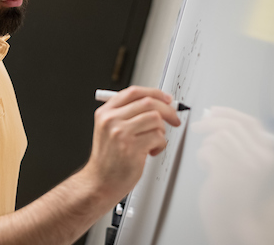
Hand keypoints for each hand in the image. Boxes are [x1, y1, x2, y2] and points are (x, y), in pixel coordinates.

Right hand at [83, 86, 180, 201]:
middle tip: (174, 118)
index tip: (166, 98)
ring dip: (161, 131)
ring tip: (154, 141)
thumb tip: (157, 103)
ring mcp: (121, 133)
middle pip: (148, 102)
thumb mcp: (108, 129)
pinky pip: (158, 137)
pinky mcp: (131, 148)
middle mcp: (111, 120)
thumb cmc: (108, 159)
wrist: (100, 182)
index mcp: (105, 112)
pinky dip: (160, 145)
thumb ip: (127, 114)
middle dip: (167, 110)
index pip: (133, 92)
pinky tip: (151, 151)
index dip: (154, 92)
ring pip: (155, 119)